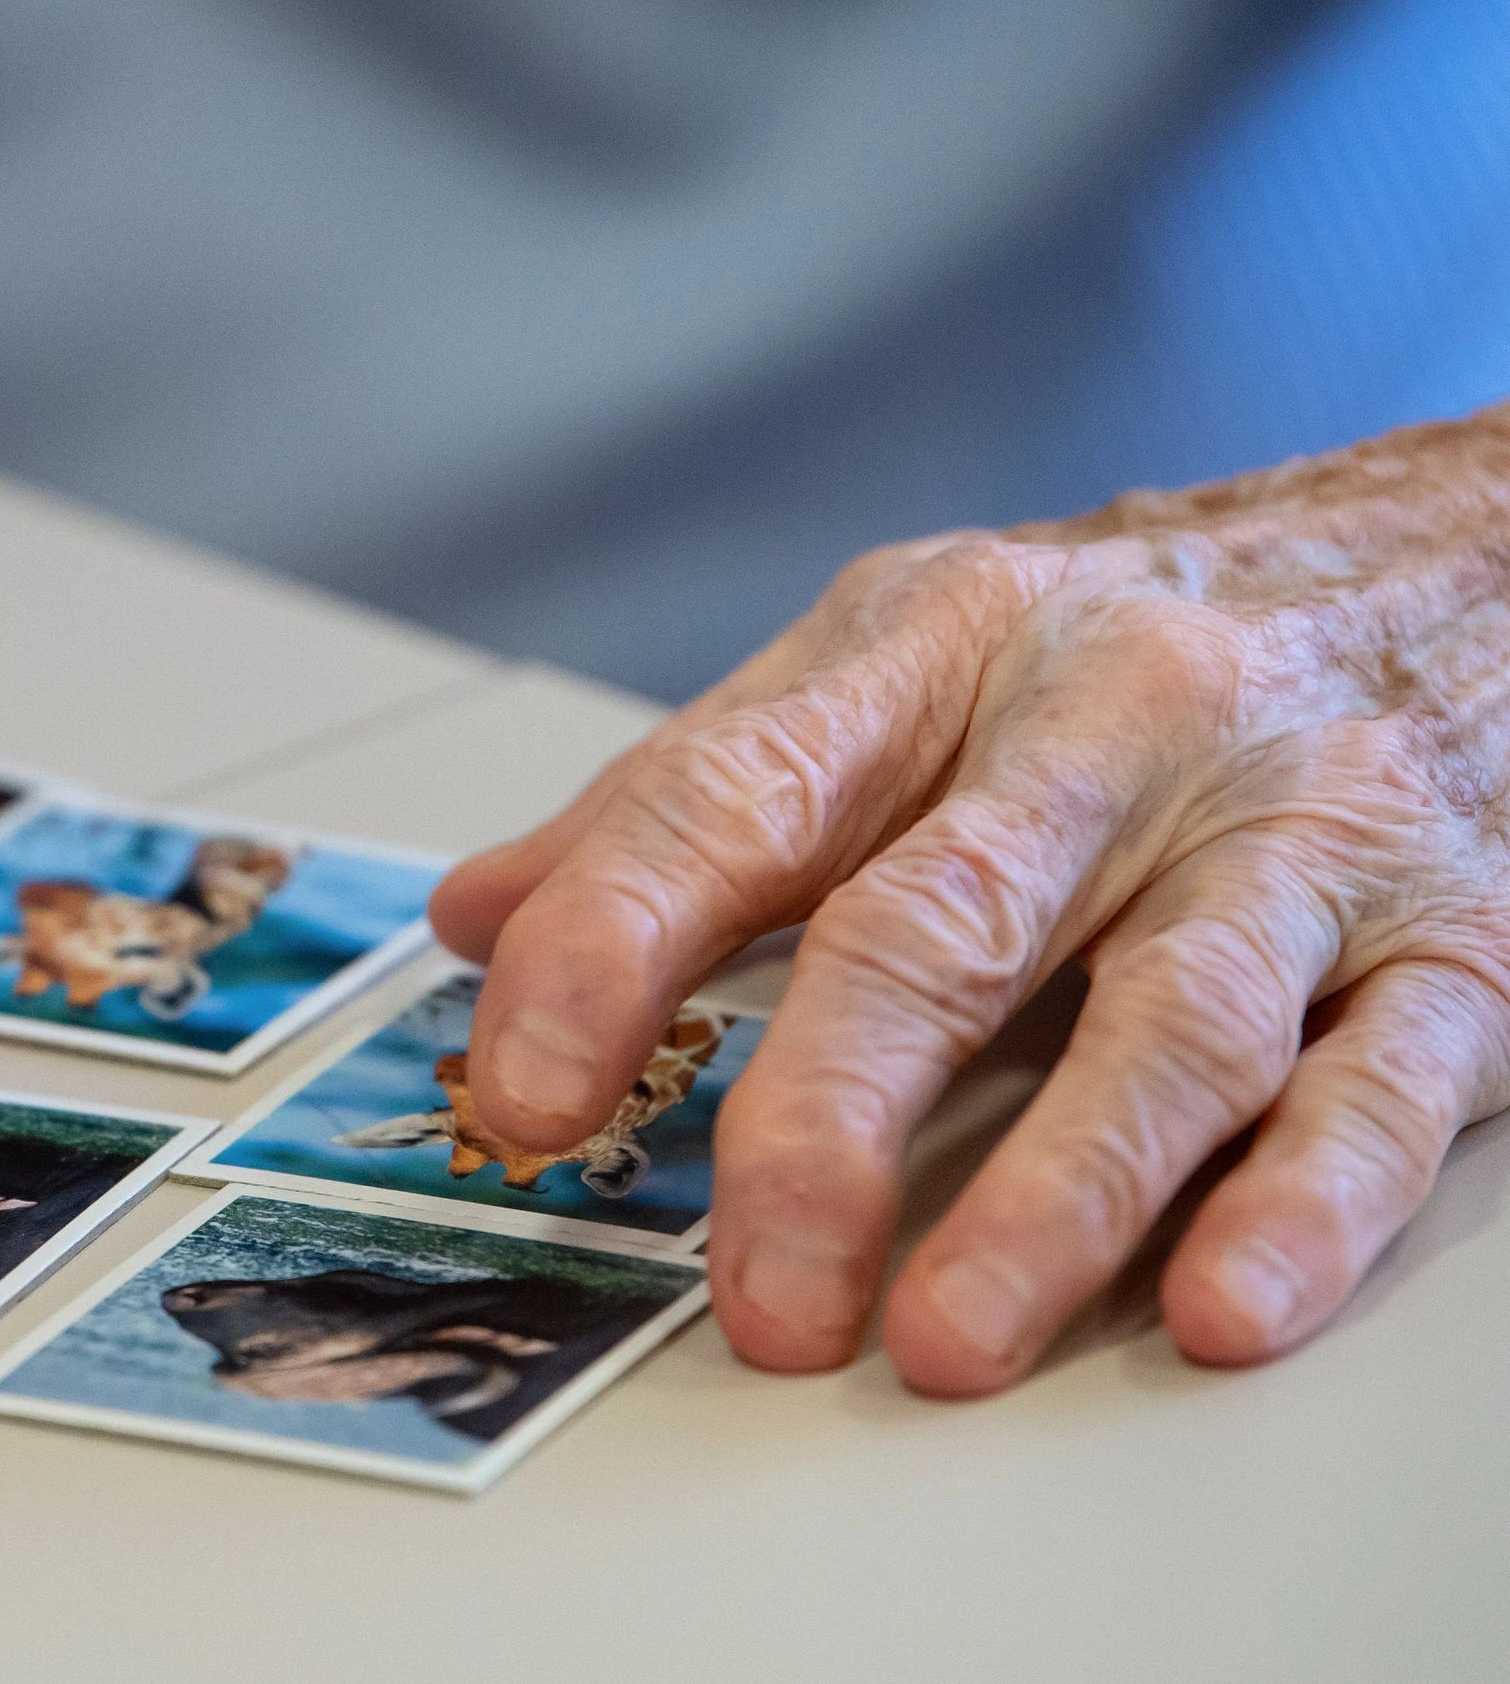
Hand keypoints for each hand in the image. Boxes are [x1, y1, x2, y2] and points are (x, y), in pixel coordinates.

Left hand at [430, 415, 1509, 1393]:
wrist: (1464, 548)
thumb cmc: (1127, 638)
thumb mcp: (889, 661)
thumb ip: (684, 799)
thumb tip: (476, 917)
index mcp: (935, 648)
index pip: (736, 797)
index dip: (611, 945)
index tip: (520, 1088)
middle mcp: (1113, 725)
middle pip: (942, 926)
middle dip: (829, 1116)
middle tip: (757, 1283)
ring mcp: (1292, 831)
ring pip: (1167, 1023)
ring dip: (1053, 1196)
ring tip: (945, 1338)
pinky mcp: (1456, 938)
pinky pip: (1380, 1081)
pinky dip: (1299, 1201)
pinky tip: (1215, 1303)